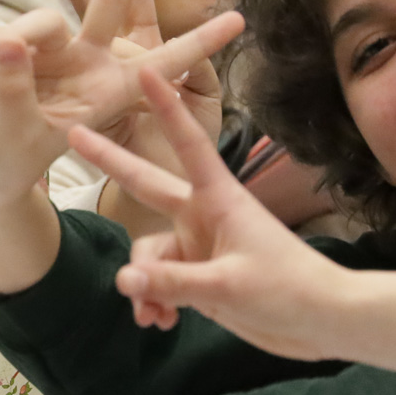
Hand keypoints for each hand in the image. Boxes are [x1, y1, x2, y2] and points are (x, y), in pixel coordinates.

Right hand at [0, 0, 240, 215]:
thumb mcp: (35, 143)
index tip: (238, 21)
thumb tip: (22, 46)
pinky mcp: (15, 56)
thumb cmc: (11, 170)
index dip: (200, 42)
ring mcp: (52, 57)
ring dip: (19, 32)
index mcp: (116, 87)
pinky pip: (6, 35)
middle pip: (112, 1)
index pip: (166, 59)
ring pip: (44, 18)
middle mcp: (89, 63)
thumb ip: (34, 95)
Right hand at [66, 65, 349, 360]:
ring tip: (153, 317)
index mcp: (218, 200)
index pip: (186, 145)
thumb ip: (171, 282)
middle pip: (146, 184)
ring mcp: (198, 246)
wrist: (321, 322)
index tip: (146, 71)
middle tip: (73, 133)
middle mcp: (202, 216)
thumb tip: (121, 278)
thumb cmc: (288, 289)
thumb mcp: (227, 286)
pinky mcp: (198, 276)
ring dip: (143, 285)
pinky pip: (158, 281)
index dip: (165, 108)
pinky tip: (161, 323)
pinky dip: (154, 300)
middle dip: (110, 163)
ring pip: (147, 255)